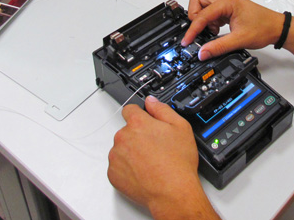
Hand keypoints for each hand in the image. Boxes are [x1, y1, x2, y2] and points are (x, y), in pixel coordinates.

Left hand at [108, 96, 212, 217]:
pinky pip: (118, 166)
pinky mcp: (113, 174)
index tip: (145, 122)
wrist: (172, 192)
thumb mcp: (180, 127)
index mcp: (138, 124)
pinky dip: (127, 169)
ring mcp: (116, 156)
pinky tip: (142, 172)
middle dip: (137, 136)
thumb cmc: (178, 163)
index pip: (130, 110)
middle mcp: (123, 137)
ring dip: (131, 153)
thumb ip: (162, 109)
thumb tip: (151, 102)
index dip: (140, 115)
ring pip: (121, 149)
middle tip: (154, 147)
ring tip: (149, 163)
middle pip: (126, 131)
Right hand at [182, 0, 285, 59]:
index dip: (193, 29)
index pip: (202, 14)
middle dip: (194, 17)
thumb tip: (203, 52)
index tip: (188, 40)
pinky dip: (209, 22)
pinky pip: (210, 12)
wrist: (277, 28)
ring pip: (202, 5)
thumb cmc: (264, 28)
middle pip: (197, 1)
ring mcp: (226, 3)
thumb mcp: (239, 40)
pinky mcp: (227, 9)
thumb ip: (218, 47)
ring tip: (212, 32)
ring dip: (202, 20)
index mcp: (227, 2)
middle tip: (198, 31)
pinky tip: (217, 31)